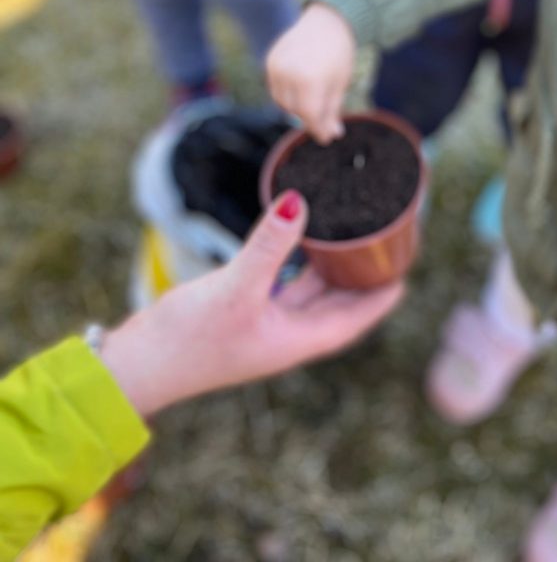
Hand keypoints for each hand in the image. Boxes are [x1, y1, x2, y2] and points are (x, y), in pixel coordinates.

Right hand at [101, 191, 402, 416]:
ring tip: (351, 243)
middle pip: (337, 307)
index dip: (380, 300)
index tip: (404, 274)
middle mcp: (285, 337)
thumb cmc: (188, 339)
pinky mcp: (240, 317)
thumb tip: (299, 202)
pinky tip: (296, 247)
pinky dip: (296, 270)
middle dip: (361, 283)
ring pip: (310, 298)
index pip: (353, 320)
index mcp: (295, 340)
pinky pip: (282, 291)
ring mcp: (262, 329)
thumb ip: (268, 245)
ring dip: (331, 275)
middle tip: (383, 249)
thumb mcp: (234, 287)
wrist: (138, 367)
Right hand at [267, 3, 356, 143]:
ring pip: (282, 102)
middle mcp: (289, 72)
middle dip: (310, 118)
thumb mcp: (341, 82)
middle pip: (295, 110)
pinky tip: (302, 87)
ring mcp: (276, 65)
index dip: (318, 129)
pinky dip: (287, 94)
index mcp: (310, 79)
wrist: (327, 20)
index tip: (326, 138)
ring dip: (296, 107)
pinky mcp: (270, 60)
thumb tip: (332, 135)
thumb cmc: (339, 52)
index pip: (309, 115)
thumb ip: (333, 110)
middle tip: (324, 119)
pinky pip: (275, 88)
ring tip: (314, 98)